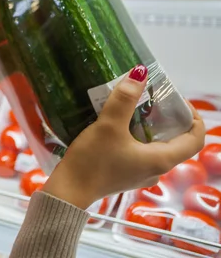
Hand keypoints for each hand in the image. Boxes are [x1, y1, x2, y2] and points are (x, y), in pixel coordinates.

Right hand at [42, 64, 204, 208]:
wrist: (68, 190)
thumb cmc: (92, 162)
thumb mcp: (108, 126)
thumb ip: (124, 99)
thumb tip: (140, 74)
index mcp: (161, 159)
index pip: (196, 139)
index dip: (193, 116)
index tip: (176, 100)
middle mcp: (156, 170)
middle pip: (175, 141)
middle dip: (166, 118)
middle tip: (150, 99)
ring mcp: (140, 174)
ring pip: (155, 146)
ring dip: (148, 127)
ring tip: (131, 109)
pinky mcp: (125, 175)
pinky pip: (139, 152)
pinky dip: (134, 137)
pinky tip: (117, 127)